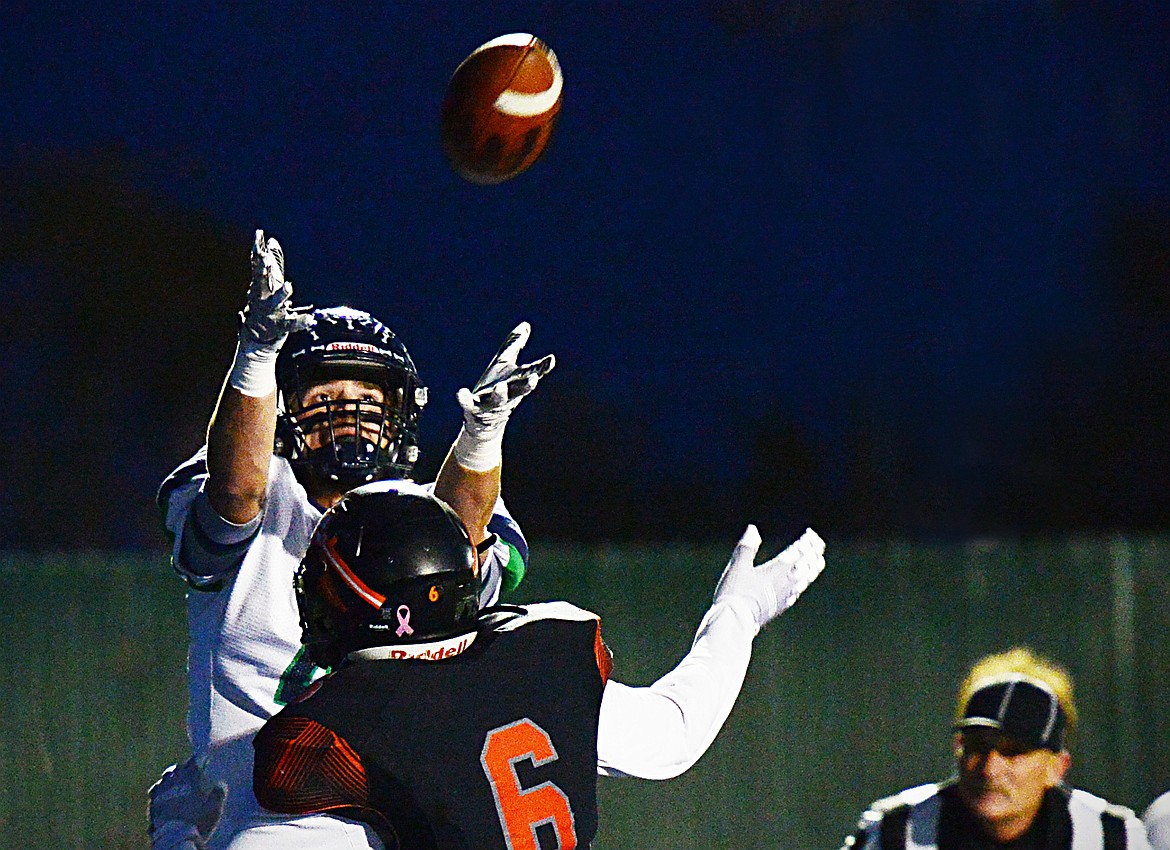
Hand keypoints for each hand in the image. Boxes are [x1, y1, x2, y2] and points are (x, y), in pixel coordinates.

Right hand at [239, 229, 314, 347]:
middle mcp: (262, 298)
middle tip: (265, 261)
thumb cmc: (263, 302)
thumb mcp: (265, 283)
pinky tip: (309, 319)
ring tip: (288, 285)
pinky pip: (291, 323)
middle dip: (262, 272)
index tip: (258, 238)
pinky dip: (300, 321)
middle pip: (260, 283)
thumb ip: (269, 262)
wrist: (257, 334)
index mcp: (259, 286)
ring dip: (281, 293)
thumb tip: (270, 241)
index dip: (257, 253)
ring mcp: (271, 311)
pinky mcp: (281, 325)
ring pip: (276, 301)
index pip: (257, 267)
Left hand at [457, 322, 554, 438]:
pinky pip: (469, 404)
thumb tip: (525, 325)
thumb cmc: (499, 387)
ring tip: (500, 387)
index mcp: (517, 382)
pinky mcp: (475, 408)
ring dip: (500, 394)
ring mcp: (492, 403)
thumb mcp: (505, 362)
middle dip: (527, 385)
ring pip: (498, 399)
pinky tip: (461, 393)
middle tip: (534, 379)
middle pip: (520, 390)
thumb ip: (515, 344)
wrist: (484, 420)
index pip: (533, 373)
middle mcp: (508, 393)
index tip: (551, 359)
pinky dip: (465, 399)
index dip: (543, 367)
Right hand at [713, 526, 824, 630]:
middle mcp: (786, 582)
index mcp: (778, 570)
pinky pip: (798, 592)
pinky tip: (800, 586)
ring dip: (813, 568)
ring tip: (818, 562)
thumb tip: (753, 529)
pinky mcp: (780, 607)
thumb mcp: (738, 566)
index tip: (810, 534)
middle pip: (807, 565)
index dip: (806, 543)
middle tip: (818, 544)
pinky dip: (804, 584)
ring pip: (806, 580)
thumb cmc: (735, 592)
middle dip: (814, 553)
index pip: (798, 553)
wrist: (735, 621)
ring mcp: (785, 596)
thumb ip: (747, 547)